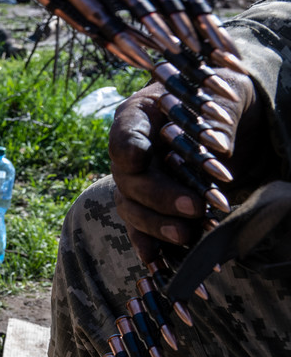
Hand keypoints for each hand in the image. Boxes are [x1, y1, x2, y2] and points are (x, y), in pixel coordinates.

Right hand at [109, 68, 262, 261]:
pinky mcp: (153, 208)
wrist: (232, 117)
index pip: (124, 135)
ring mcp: (138, 183)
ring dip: (157, 226)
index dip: (128, 148)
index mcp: (140, 116)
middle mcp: (131, 153)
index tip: (142, 158)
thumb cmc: (222, 95)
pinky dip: (152, 248)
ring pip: (132, 210)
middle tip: (195, 207)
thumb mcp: (227, 92)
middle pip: (128, 181)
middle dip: (159, 198)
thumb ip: (219, 115)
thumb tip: (218, 147)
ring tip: (189, 235)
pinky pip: (142, 231)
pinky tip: (161, 264)